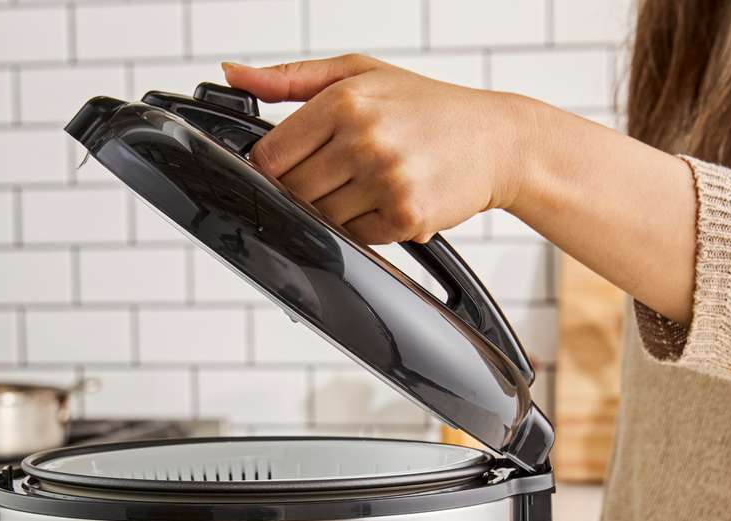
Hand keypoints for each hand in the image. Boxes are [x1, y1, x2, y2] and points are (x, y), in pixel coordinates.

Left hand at [224, 55, 530, 243]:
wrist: (498, 140)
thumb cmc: (427, 106)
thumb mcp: (359, 73)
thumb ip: (289, 79)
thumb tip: (232, 74)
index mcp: (345, 99)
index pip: (271, 156)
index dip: (276, 166)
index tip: (296, 163)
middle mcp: (364, 138)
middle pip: (292, 192)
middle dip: (309, 188)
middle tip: (343, 172)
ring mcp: (385, 180)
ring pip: (322, 218)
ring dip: (338, 209)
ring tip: (371, 182)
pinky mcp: (406, 216)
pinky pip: (356, 237)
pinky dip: (367, 226)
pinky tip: (390, 199)